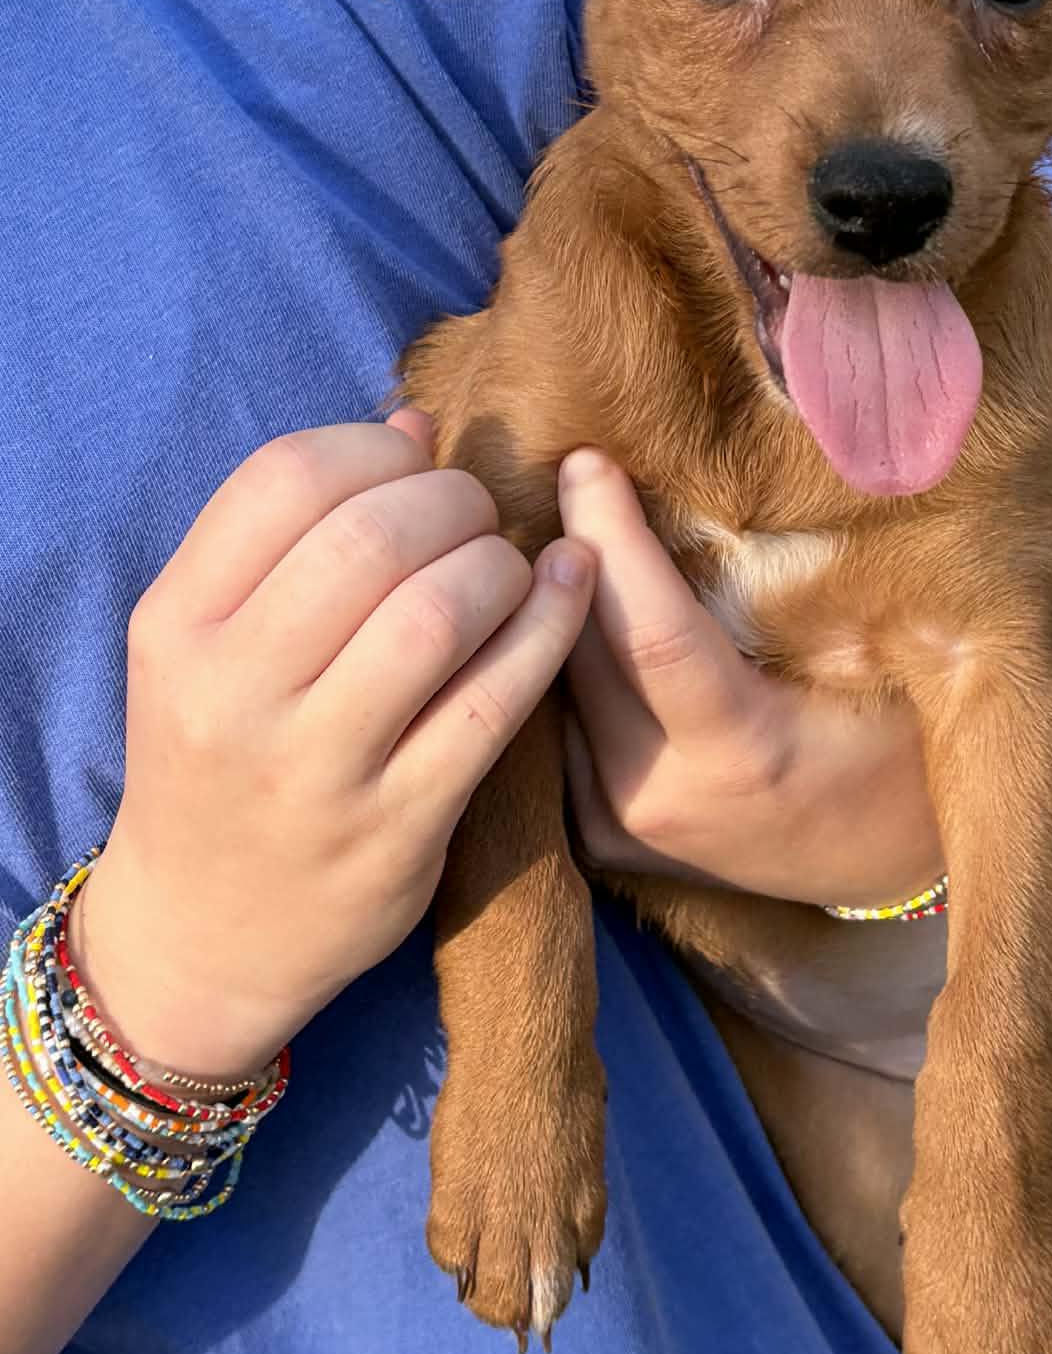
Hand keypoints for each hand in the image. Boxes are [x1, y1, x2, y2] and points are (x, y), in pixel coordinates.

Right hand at [76, 412, 594, 1082]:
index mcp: (179, 627)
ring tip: (512, 568)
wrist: (204, 932)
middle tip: (475, 518)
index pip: (285, 478)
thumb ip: (290, 533)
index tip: (414, 462)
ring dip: (501, 565)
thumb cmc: (221, 755)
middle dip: (452, 502)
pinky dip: (549, 626)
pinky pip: (496, 699)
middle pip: (372, 537)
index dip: (376, 447)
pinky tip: (570, 589)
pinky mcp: (401, 826)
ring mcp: (319, 768)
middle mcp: (236, 694)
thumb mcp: (208, 643)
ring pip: (438, 613)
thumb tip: (411, 420)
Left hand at [557, 449, 942, 909]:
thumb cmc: (908, 744)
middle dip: (571, 551)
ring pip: (559, 685)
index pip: (650, 630)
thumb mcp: (892, 660)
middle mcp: (663, 796)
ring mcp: (623, 823)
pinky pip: (562, 721)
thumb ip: (821, 586)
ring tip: (565, 519)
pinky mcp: (602, 833)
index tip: (586, 459)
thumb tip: (750, 478)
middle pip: (585, 650)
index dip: (613, 538)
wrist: (890, 861)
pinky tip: (570, 604)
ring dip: (556, 604)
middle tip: (568, 465)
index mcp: (742, 752)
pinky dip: (564, 661)